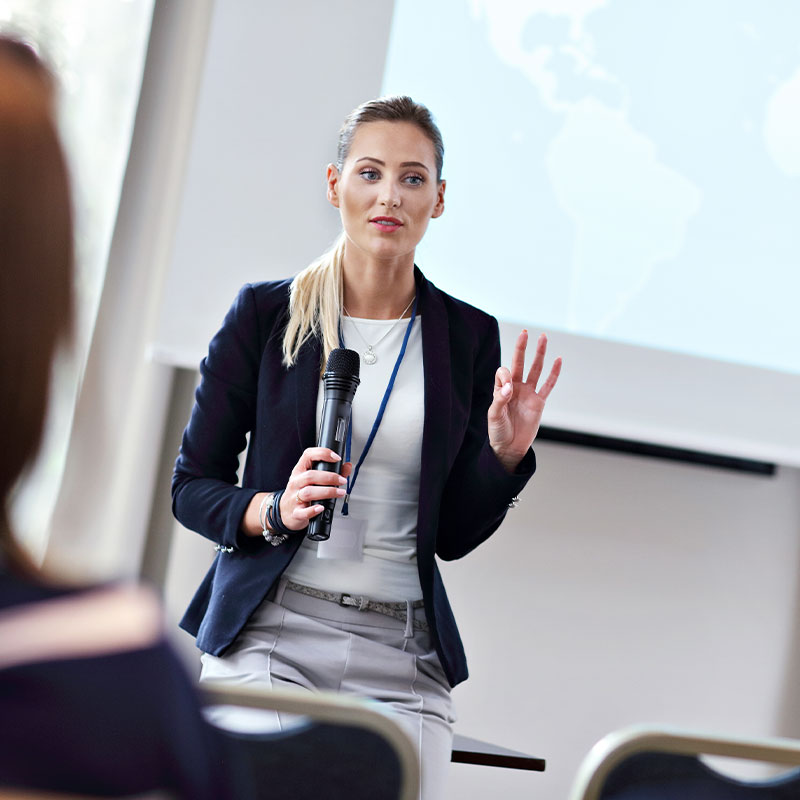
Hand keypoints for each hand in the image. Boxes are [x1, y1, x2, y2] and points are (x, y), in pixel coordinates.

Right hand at [278, 447, 352, 530]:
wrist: (285, 513)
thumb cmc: (301, 494)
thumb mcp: (313, 481)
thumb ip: (332, 472)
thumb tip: (347, 466)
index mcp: (300, 471)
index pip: (308, 455)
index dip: (323, 453)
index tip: (336, 458)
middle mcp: (296, 482)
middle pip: (311, 475)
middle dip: (330, 477)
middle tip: (342, 481)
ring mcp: (294, 497)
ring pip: (308, 492)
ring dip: (327, 492)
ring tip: (340, 493)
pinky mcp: (295, 512)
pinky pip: (303, 512)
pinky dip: (313, 510)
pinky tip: (321, 508)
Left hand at [487, 330, 561, 472]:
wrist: (509, 448)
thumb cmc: (498, 432)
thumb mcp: (494, 416)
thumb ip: (500, 400)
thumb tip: (509, 387)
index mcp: (500, 389)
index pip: (504, 372)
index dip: (505, 376)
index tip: (507, 390)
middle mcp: (514, 388)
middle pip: (519, 363)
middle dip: (522, 348)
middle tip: (525, 333)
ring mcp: (528, 393)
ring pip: (535, 370)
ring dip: (539, 354)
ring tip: (543, 337)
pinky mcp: (539, 402)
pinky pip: (548, 385)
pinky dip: (554, 373)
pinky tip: (558, 360)